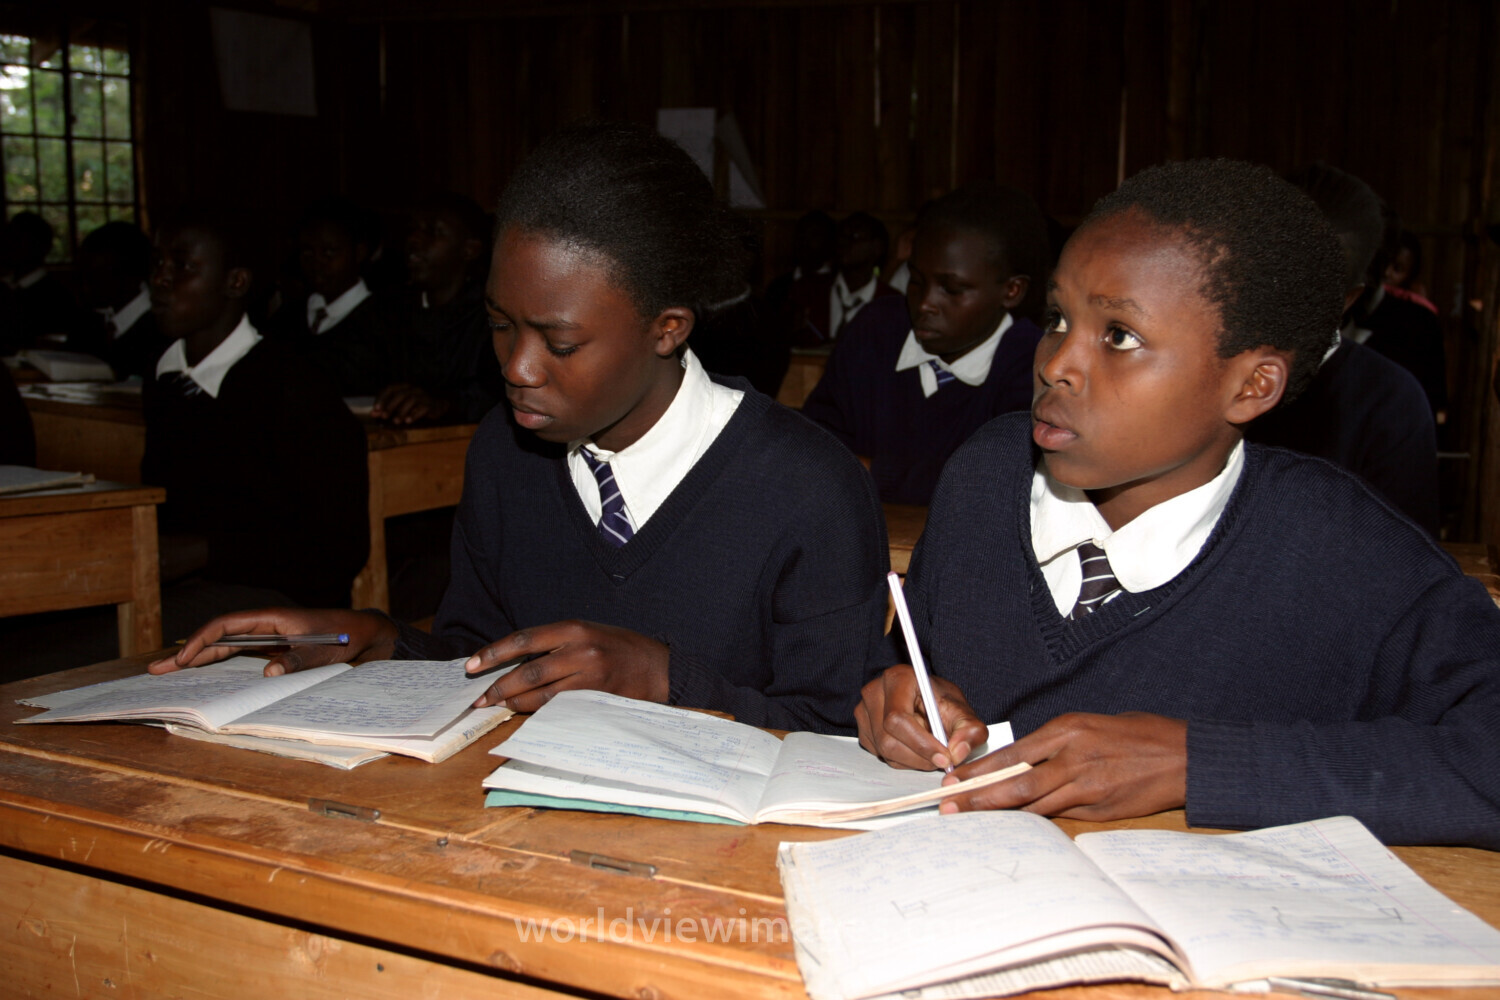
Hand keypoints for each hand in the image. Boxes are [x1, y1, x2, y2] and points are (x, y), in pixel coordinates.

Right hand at [148, 608, 396, 676]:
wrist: (364, 633)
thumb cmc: (345, 636)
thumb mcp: (325, 650)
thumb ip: (298, 659)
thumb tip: (268, 673)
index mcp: (272, 619)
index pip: (226, 625)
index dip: (201, 641)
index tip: (183, 659)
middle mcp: (264, 626)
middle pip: (217, 637)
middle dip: (187, 653)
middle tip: (157, 669)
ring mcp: (266, 637)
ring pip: (223, 647)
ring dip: (197, 659)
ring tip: (168, 672)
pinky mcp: (271, 649)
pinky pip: (237, 655)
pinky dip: (217, 664)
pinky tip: (201, 676)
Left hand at [372, 384, 450, 424]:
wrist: (437, 405)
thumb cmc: (415, 406)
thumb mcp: (400, 405)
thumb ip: (387, 408)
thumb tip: (373, 413)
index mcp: (404, 387)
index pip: (390, 389)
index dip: (382, 399)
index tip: (376, 409)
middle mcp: (413, 389)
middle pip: (400, 394)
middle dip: (391, 406)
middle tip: (384, 416)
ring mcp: (423, 396)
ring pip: (411, 400)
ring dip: (402, 411)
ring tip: (396, 422)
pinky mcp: (430, 404)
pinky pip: (423, 408)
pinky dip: (414, 415)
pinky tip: (408, 421)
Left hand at [464, 620, 669, 711]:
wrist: (660, 668)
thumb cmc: (620, 649)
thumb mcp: (589, 634)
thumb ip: (556, 644)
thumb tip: (516, 662)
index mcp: (574, 628)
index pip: (524, 639)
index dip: (494, 653)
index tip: (472, 665)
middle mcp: (581, 650)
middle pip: (529, 671)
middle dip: (499, 686)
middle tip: (480, 698)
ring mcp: (591, 676)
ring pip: (542, 694)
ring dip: (515, 703)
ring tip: (498, 707)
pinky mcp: (597, 698)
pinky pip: (560, 708)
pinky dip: (539, 712)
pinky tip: (526, 714)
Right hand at [855, 664, 987, 770]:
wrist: (928, 701)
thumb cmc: (942, 703)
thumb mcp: (964, 713)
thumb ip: (970, 731)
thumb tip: (957, 753)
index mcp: (898, 678)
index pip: (899, 718)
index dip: (921, 743)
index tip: (944, 758)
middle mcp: (875, 691)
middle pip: (888, 739)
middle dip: (919, 757)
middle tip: (942, 761)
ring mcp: (864, 710)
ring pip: (884, 751)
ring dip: (912, 760)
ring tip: (931, 750)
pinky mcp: (862, 728)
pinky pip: (880, 755)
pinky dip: (902, 760)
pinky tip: (915, 749)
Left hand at [938, 711, 1187, 820]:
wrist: (1184, 757)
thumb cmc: (1140, 736)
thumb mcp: (1091, 726)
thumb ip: (1058, 745)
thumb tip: (1025, 762)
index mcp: (1067, 730)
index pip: (1012, 753)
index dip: (980, 769)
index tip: (955, 778)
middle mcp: (1072, 756)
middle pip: (1014, 782)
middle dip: (977, 796)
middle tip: (949, 805)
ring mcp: (1086, 786)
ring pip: (1032, 804)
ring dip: (999, 813)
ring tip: (970, 819)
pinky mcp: (1099, 809)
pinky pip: (1058, 816)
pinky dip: (1034, 821)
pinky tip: (1013, 826)